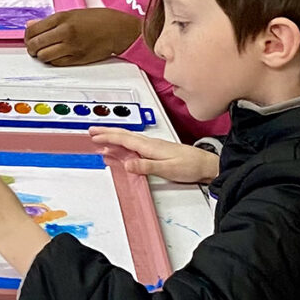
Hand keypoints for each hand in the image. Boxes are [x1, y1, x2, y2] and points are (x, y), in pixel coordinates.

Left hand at [24, 8, 142, 65]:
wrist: (118, 29)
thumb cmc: (98, 19)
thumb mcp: (72, 14)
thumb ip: (50, 21)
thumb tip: (31, 25)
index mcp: (62, 18)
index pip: (33, 29)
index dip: (27, 35)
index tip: (29, 37)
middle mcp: (65, 32)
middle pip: (35, 44)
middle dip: (31, 47)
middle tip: (34, 47)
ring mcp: (71, 47)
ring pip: (43, 56)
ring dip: (41, 55)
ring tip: (44, 52)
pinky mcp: (77, 59)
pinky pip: (56, 63)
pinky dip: (52, 60)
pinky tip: (56, 55)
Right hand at [89, 127, 218, 183]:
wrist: (207, 165)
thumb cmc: (190, 166)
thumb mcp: (167, 169)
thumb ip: (146, 166)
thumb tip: (127, 164)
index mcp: (150, 146)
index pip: (124, 139)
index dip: (108, 137)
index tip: (94, 136)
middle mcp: (150, 143)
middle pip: (124, 134)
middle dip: (107, 131)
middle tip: (92, 130)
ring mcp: (153, 145)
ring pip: (128, 137)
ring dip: (113, 135)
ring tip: (102, 136)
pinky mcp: (156, 150)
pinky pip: (134, 143)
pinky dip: (123, 142)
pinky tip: (122, 146)